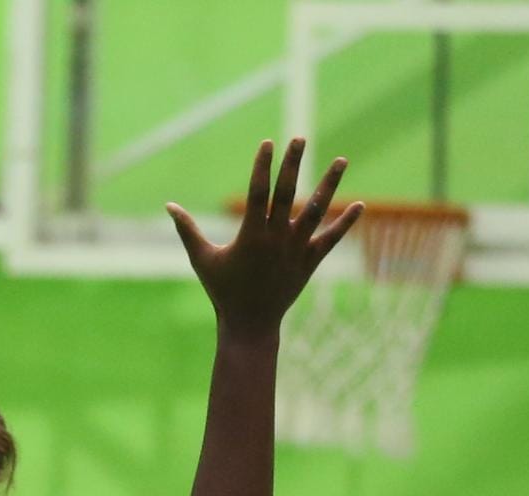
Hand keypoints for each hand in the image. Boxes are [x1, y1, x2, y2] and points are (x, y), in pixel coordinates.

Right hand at [167, 139, 361, 338]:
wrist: (250, 325)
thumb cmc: (223, 291)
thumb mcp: (202, 260)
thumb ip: (187, 230)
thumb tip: (168, 205)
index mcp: (251, 236)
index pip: (259, 193)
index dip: (263, 166)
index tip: (268, 143)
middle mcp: (276, 239)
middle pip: (287, 193)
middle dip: (293, 164)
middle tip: (300, 138)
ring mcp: (296, 250)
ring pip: (315, 211)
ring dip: (329, 184)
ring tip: (342, 160)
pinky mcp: (309, 262)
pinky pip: (330, 239)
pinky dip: (345, 223)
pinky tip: (360, 205)